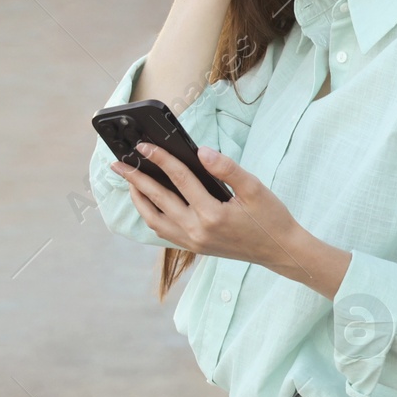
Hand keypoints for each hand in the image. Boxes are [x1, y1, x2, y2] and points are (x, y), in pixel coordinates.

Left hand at [112, 141, 307, 274]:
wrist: (279, 251)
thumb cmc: (270, 218)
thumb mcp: (255, 188)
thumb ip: (227, 168)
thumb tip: (201, 151)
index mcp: (212, 214)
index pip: (179, 179)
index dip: (160, 158)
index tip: (143, 145)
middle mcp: (197, 231)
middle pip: (157, 199)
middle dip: (135, 178)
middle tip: (118, 162)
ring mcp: (193, 242)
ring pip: (153, 219)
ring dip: (138, 199)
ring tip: (130, 181)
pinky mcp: (194, 248)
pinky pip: (163, 231)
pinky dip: (151, 214)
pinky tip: (149, 202)